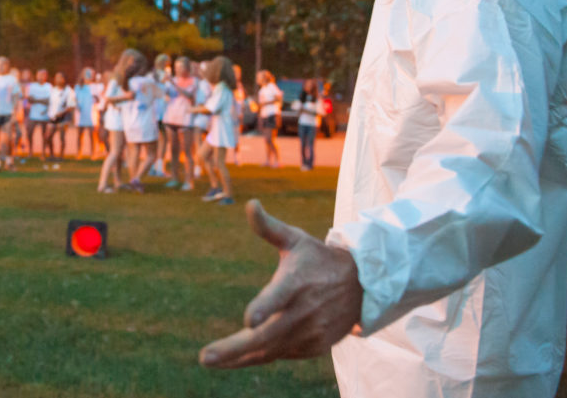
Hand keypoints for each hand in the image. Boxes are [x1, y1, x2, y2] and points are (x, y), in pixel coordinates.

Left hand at [199, 200, 362, 367]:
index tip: (248, 321)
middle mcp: (305, 310)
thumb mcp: (296, 239)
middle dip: (234, 348)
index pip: (280, 296)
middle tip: (204, 357)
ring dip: (239, 358)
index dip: (264, 308)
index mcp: (297, 281)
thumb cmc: (319, 258)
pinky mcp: (314, 346)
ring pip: (270, 350)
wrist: (362, 287)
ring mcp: (310, 332)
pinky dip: (257, 358)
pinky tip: (232, 360)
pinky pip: (280, 354)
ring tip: (210, 360)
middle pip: (267, 334)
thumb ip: (268, 227)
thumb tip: (250, 204)